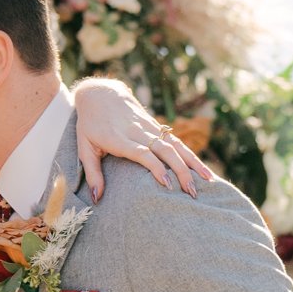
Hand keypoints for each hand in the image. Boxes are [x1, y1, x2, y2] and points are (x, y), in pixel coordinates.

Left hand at [71, 77, 212, 201]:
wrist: (100, 93)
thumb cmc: (89, 125)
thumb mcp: (84, 148)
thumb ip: (92, 173)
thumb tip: (98, 198)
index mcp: (119, 138)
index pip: (142, 153)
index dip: (156, 167)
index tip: (167, 184)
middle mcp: (137, 131)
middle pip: (164, 150)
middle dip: (181, 171)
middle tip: (191, 192)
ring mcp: (149, 127)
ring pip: (175, 144)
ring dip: (193, 163)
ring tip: (209, 181)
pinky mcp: (155, 126)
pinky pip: (176, 141)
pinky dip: (190, 155)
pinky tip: (203, 170)